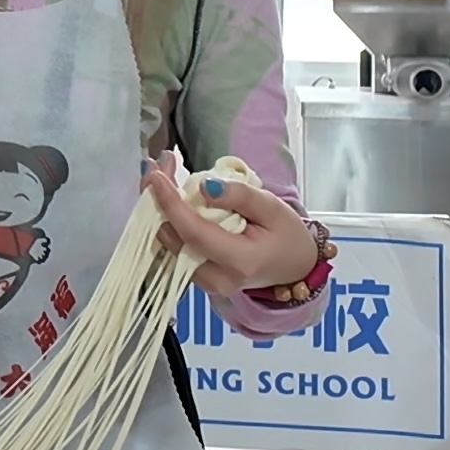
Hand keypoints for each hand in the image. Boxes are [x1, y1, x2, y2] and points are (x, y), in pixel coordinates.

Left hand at [141, 152, 314, 297]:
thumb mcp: (273, 208)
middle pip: (173, 238)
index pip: (193, 232)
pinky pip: (174, 246)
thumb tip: (204, 186)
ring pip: (168, 242)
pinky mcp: (197, 277)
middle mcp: (216, 278)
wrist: (295, 268)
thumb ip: (241, 196)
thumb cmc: (287, 235)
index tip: (156, 175)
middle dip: (158, 199)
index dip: (170, 203)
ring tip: (159, 173)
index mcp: (239, 261)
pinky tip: (166, 194)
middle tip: (155, 166)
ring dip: (159, 207)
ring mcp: (204, 283)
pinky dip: (167, 218)